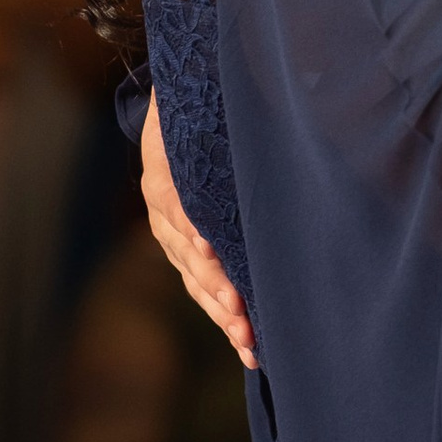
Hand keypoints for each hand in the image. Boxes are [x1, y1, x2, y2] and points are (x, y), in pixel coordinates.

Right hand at [141, 93, 256, 367]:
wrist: (183, 103)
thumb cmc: (208, 100)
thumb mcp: (216, 101)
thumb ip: (241, 115)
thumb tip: (277, 117)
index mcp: (166, 169)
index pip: (178, 206)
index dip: (196, 234)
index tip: (215, 256)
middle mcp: (164, 205)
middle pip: (188, 254)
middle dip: (216, 289)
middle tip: (243, 316)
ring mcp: (170, 232)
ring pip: (194, 278)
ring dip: (221, 311)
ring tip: (249, 340)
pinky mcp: (183, 249)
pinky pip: (200, 286)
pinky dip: (222, 313)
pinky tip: (246, 341)